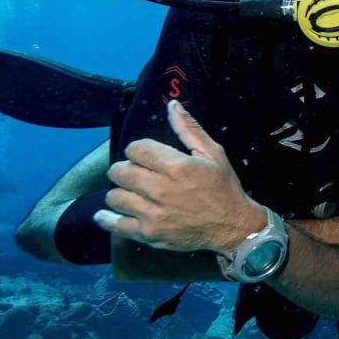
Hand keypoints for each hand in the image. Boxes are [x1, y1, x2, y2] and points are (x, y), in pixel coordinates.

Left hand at [96, 100, 265, 253]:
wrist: (232, 226)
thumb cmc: (223, 188)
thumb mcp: (214, 154)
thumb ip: (189, 129)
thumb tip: (172, 105)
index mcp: (176, 166)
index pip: (135, 149)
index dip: (138, 150)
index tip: (145, 156)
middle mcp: (161, 189)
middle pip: (119, 171)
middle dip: (124, 168)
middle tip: (135, 173)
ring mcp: (152, 214)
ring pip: (114, 196)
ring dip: (120, 192)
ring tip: (131, 193)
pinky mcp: (148, 234)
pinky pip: (115, 225)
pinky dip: (106, 218)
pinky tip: (106, 214)